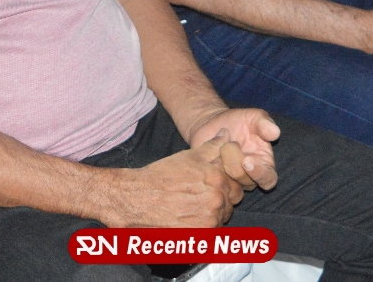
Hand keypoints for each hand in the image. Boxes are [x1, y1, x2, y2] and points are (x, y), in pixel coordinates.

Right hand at [102, 134, 243, 227]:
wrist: (136, 199)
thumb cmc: (161, 176)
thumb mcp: (189, 156)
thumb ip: (213, 146)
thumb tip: (227, 134)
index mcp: (217, 179)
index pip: (236, 187)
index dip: (224, 187)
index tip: (209, 188)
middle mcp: (216, 200)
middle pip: (230, 206)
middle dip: (220, 203)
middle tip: (198, 200)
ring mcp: (208, 221)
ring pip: (220, 221)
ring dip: (211, 217)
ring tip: (190, 210)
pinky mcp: (198, 238)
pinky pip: (210, 236)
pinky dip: (202, 230)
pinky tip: (187, 222)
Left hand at [188, 108, 280, 189]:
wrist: (213, 122)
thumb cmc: (239, 120)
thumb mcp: (254, 117)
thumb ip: (264, 123)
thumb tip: (276, 132)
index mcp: (265, 165)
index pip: (268, 180)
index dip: (259, 173)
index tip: (247, 161)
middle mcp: (250, 177)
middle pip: (246, 182)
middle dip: (235, 164)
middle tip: (227, 146)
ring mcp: (231, 181)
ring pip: (229, 184)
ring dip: (221, 164)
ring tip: (219, 145)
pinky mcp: (215, 180)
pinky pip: (212, 181)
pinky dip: (209, 165)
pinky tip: (209, 150)